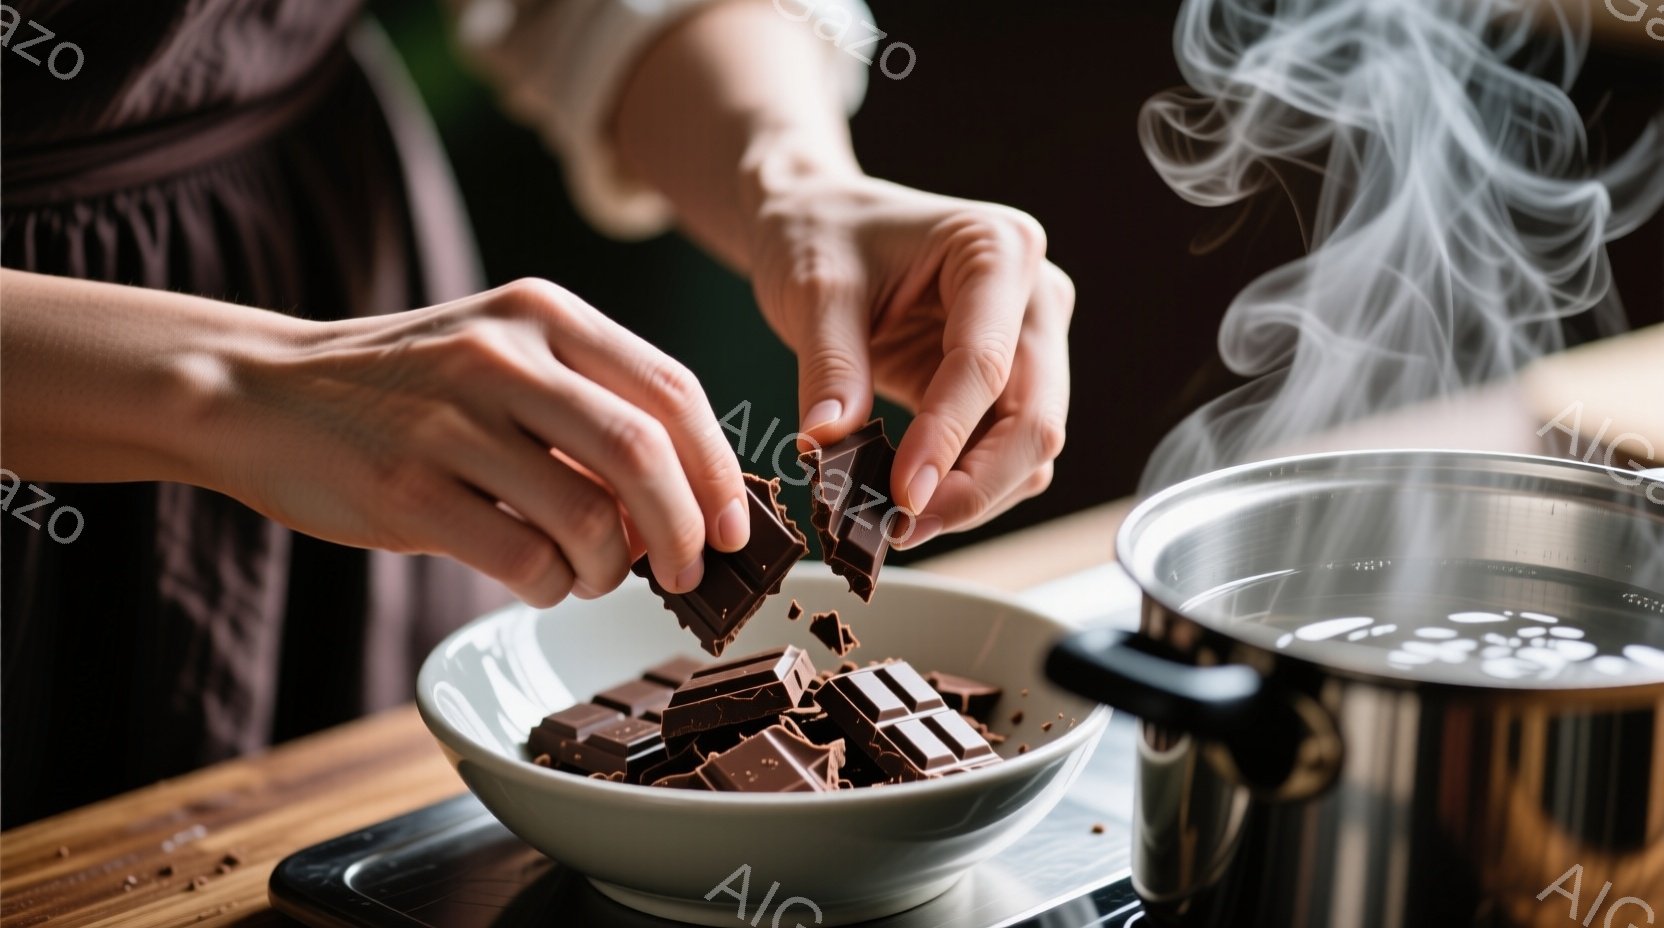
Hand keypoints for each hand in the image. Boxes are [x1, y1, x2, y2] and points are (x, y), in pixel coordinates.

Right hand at [207, 279, 748, 605]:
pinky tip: (538, 580)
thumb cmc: (405, 388)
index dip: (719, 470)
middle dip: (686, 531)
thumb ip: (586, 411)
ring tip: (591, 576)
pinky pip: (521, 557)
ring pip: (586, 517)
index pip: (672, 390)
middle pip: (644, 453)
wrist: (260, 391)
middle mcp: (505, 355)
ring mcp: (452, 420)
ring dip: (609, 569)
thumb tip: (684, 502)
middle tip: (690, 575)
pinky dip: (549, 586)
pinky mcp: (407, 487)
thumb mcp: (501, 359)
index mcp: (544, 315)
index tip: (735, 527)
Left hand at [746, 170, 1074, 547]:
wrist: (818, 221)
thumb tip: (829, 445)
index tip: (901, 496)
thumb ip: (829, 366)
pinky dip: (964, 486)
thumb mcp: (812, 290)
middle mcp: (1035, 295)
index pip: (987, 363)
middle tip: (900, 528)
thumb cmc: (819, 235)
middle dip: (972, 485)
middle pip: (1034, 417)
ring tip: (895, 525)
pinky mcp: (1011, 383)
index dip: (946, 438)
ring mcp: (1031, 342)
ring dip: (972, 496)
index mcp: (998, 248)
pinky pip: (1005, 451)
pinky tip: (908, 503)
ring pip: (1029, 447)